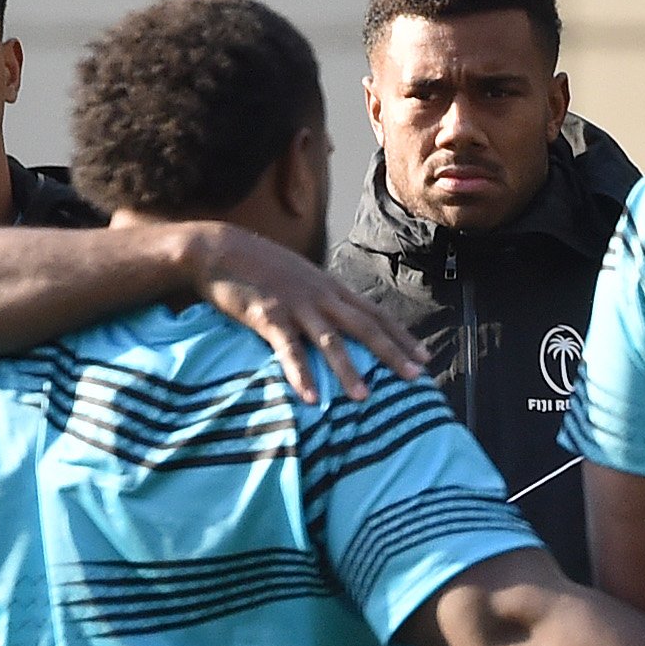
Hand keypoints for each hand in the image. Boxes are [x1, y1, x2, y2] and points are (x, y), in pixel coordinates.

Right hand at [189, 224, 425, 400]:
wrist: (220, 248)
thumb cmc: (260, 266)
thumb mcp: (301, 278)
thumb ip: (322, 297)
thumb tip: (340, 318)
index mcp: (330, 287)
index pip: (375, 313)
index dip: (401, 335)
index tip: (424, 357)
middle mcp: (320, 295)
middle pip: (364, 326)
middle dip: (391, 352)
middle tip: (415, 377)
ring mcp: (295, 304)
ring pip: (329, 340)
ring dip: (348, 370)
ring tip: (364, 397)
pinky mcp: (267, 315)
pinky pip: (288, 349)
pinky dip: (300, 373)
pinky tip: (310, 397)